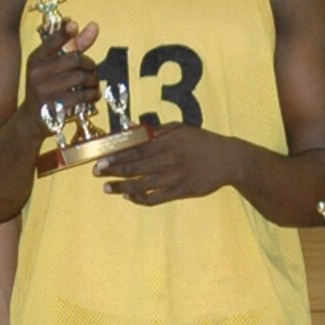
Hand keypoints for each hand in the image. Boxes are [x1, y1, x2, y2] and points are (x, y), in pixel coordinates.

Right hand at [22, 19, 100, 136]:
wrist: (31, 119)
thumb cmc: (47, 87)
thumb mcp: (54, 66)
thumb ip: (75, 46)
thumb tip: (94, 26)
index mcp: (37, 59)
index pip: (51, 41)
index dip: (63, 32)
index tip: (74, 25)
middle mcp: (37, 72)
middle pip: (75, 59)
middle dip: (90, 65)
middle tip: (93, 71)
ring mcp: (44, 90)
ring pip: (81, 77)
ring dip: (93, 81)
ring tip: (94, 84)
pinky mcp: (54, 107)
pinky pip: (81, 95)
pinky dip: (93, 94)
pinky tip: (93, 95)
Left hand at [99, 124, 242, 204]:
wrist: (229, 160)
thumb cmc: (202, 142)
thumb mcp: (180, 129)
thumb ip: (155, 130)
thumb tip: (129, 127)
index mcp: (169, 141)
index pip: (136, 149)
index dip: (116, 155)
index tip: (100, 158)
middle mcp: (171, 159)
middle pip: (136, 167)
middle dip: (113, 170)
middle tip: (96, 173)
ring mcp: (176, 177)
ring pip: (143, 185)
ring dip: (122, 187)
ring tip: (106, 188)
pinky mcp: (182, 191)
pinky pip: (156, 198)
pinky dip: (141, 198)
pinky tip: (129, 196)